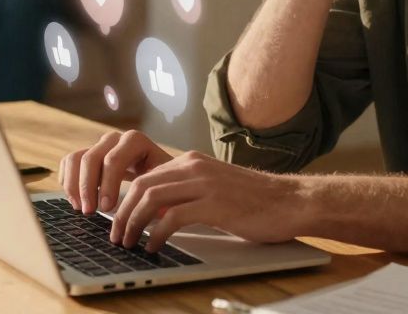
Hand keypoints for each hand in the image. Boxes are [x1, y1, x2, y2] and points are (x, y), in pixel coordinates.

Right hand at [59, 129, 172, 215]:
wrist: (159, 175)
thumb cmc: (164, 182)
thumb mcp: (167, 185)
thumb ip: (160, 194)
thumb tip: (154, 212)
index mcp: (136, 142)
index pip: (114, 159)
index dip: (107, 184)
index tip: (107, 208)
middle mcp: (115, 139)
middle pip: (91, 158)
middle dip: (87, 187)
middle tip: (89, 212)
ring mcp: (100, 146)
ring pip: (76, 158)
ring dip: (74, 185)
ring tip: (81, 208)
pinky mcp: (89, 155)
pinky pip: (69, 162)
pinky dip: (68, 181)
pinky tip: (76, 200)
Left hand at [109, 151, 298, 251]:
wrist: (290, 201)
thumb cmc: (256, 201)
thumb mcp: (214, 188)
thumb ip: (187, 193)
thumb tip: (158, 214)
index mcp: (192, 162)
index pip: (146, 176)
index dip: (126, 200)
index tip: (119, 220)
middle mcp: (195, 167)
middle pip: (143, 186)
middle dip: (123, 213)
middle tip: (116, 235)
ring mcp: (205, 184)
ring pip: (152, 198)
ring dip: (134, 223)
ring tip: (129, 242)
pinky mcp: (214, 204)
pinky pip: (173, 217)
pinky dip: (157, 234)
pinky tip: (154, 246)